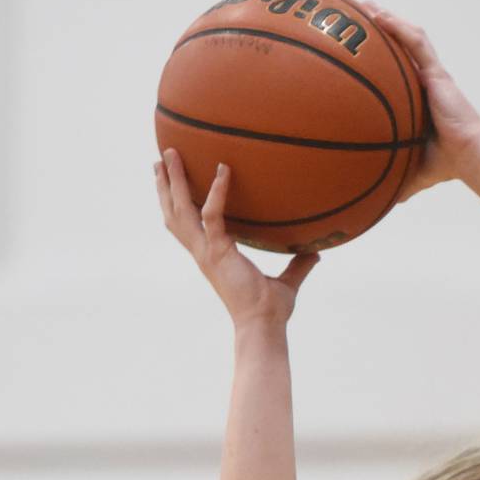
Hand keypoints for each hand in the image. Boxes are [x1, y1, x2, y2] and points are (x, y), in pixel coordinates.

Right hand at [155, 149, 318, 331]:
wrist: (265, 326)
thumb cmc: (272, 311)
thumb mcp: (287, 283)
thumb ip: (299, 265)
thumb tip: (317, 253)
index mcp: (212, 257)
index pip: (188, 225)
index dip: (178, 203)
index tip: (172, 179)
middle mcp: (203, 253)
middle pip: (174, 213)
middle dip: (166, 185)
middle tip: (161, 156)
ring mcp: (207, 252)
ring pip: (181, 210)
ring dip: (174, 181)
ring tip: (170, 153)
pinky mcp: (217, 253)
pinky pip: (213, 215)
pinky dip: (217, 192)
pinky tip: (223, 169)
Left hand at [359, 6, 479, 199]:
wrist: (470, 158)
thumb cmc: (447, 165)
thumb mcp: (413, 171)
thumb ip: (395, 180)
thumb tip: (375, 206)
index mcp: (421, 100)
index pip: (399, 72)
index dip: (382, 58)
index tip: (360, 52)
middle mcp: (426, 83)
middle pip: (401, 49)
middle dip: (382, 31)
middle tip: (358, 18)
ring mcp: (433, 76)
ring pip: (409, 38)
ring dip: (388, 20)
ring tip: (365, 7)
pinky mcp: (438, 74)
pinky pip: (416, 43)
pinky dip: (398, 28)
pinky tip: (379, 17)